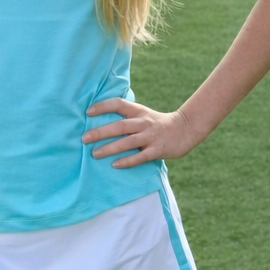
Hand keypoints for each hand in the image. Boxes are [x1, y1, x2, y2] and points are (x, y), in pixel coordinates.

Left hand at [82, 99, 197, 168]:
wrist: (186, 129)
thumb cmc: (158, 123)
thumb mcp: (143, 114)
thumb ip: (127, 117)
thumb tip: (101, 122)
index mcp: (139, 111)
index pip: (119, 104)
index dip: (103, 106)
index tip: (88, 112)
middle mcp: (144, 122)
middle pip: (120, 126)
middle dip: (101, 132)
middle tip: (84, 138)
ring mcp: (151, 136)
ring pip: (128, 142)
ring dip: (110, 148)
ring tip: (94, 154)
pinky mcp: (158, 150)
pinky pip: (141, 156)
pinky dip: (128, 160)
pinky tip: (115, 165)